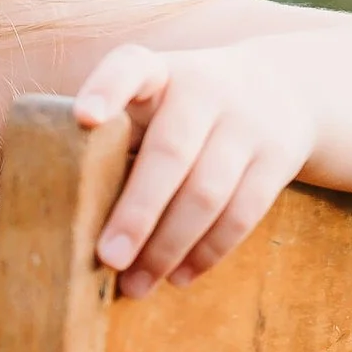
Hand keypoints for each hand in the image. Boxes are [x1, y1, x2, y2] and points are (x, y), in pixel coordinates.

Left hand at [71, 41, 313, 294]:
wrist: (283, 87)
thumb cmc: (186, 108)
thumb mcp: (157, 97)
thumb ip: (119, 136)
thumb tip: (68, 214)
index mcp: (160, 71)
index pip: (131, 67)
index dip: (107, 88)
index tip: (84, 117)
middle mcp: (205, 89)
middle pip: (171, 152)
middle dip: (138, 211)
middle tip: (108, 258)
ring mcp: (247, 123)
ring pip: (208, 193)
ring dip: (170, 246)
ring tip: (137, 284)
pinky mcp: (278, 157)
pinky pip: (243, 212)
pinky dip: (208, 251)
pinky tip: (180, 276)